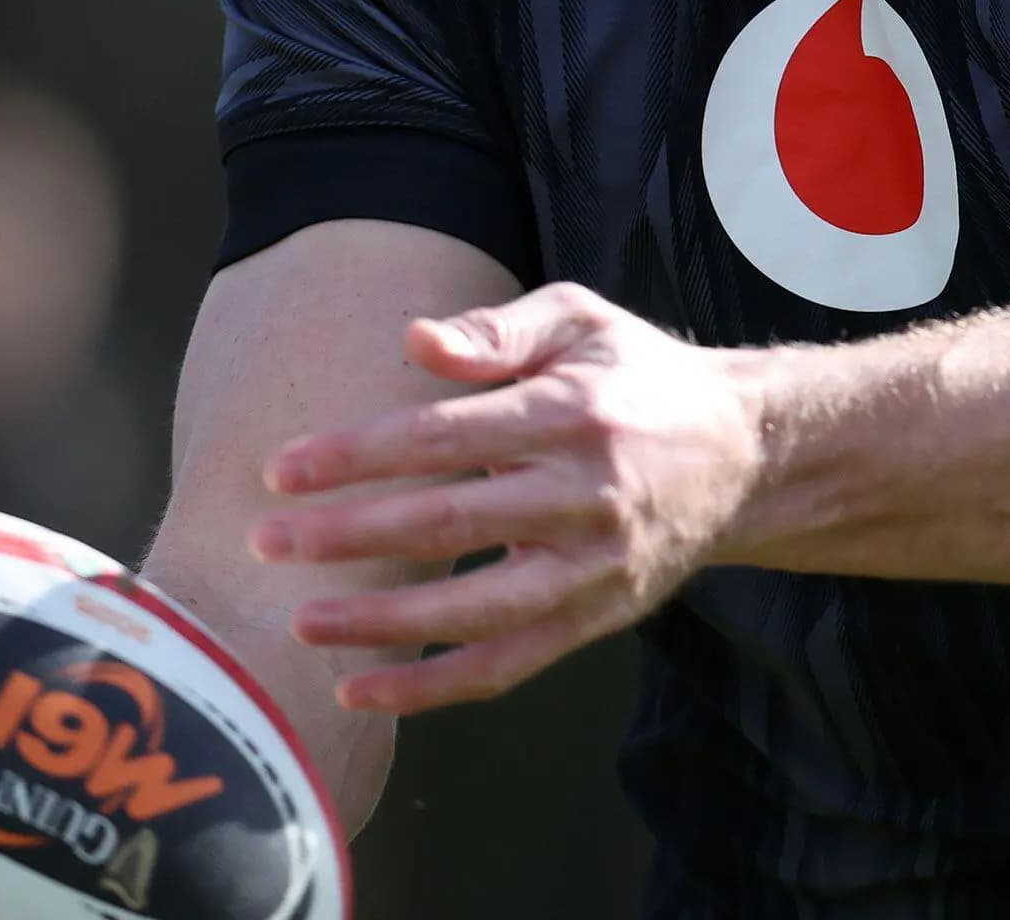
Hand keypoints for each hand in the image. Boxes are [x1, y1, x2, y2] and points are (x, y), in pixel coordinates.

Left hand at [244, 283, 766, 713]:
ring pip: (475, 611)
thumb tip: (413, 341)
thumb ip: (498, 330)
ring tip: (301, 623)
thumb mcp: (582, 322)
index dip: (356, 455)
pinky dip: (431, 688)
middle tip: (265, 540)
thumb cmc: (640, 378)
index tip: (281, 469)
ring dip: (382, 624)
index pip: (443, 436)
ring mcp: (594, 567)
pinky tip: (362, 688)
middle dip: (347, 535)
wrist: (744, 454)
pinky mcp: (598, 618)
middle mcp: (585, 495)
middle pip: (448, 523)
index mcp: (571, 413)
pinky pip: (506, 666)